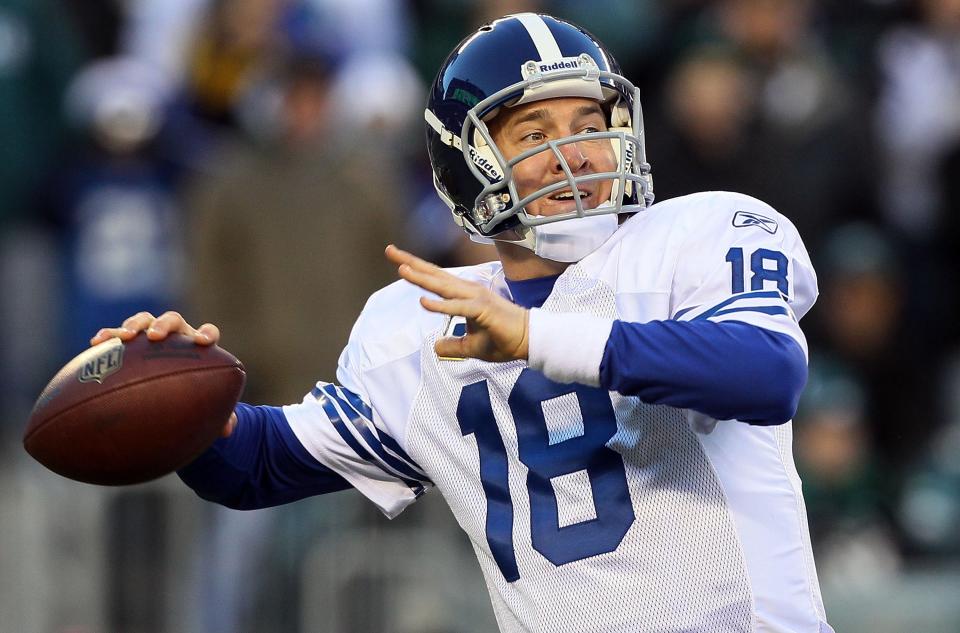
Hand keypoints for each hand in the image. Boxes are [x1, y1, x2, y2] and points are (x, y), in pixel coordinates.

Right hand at [89, 311, 235, 436]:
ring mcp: (151, 336)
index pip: (208, 332)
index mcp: (198, 347)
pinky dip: (108, 335)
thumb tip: (228, 430)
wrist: (167, 387)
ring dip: (134, 325)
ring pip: (144, 321)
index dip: (207, 334)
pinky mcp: (129, 342)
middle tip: (156, 336)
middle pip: (172, 320)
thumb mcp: (204, 405)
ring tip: (125, 336)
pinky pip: (117, 334)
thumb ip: (219, 415)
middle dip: (164, 325)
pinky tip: (95, 342)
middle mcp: (176, 336)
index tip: (203, 341)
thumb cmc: (190, 395)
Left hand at [385, 245, 528, 361]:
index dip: (416, 269)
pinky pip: (458, 307)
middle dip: (411, 262)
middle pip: (434, 275)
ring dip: (422, 278)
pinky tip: (423, 303)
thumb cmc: (502, 339)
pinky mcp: (482, 310)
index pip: (436, 279)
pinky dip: (440, 306)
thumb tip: (436, 347)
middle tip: (389, 250)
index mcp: (464, 295)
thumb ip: (452, 345)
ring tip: (401, 270)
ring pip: (443, 287)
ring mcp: (476, 298)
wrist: (528, 341)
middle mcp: (468, 291)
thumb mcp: (470, 347)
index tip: (397, 259)